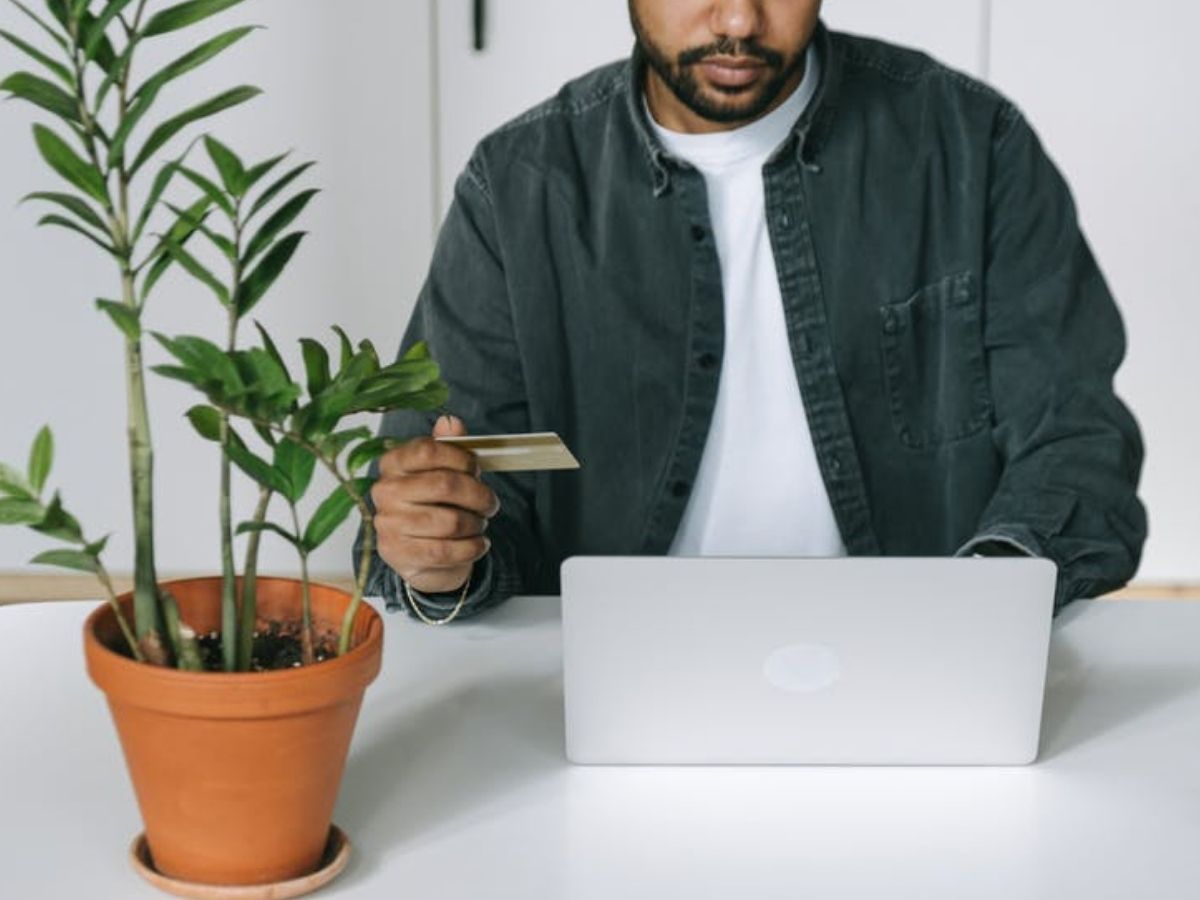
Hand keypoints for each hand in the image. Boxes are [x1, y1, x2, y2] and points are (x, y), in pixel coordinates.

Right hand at [371, 415, 498, 593]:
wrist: (421, 553)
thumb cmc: (436, 504)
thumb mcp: (444, 471)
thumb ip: (449, 446)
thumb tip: (450, 421)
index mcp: (393, 463)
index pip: (428, 451)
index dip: (462, 459)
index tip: (476, 469)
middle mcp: (385, 491)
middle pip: (445, 485)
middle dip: (479, 495)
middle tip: (490, 503)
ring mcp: (388, 523)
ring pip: (450, 521)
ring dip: (477, 524)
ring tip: (480, 524)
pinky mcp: (398, 553)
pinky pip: (446, 551)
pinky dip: (472, 548)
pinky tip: (477, 543)